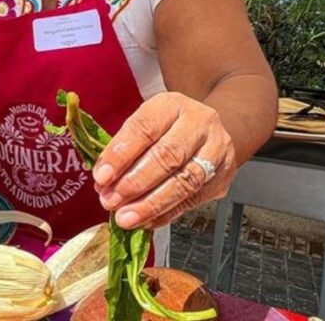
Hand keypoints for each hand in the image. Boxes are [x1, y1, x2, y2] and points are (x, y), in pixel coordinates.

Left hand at [93, 92, 236, 229]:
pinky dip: (166, 213)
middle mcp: (199, 123)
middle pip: (167, 156)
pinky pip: (193, 199)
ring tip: (126, 217)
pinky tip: (146, 220)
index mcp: (172, 105)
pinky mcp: (223, 176)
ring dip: (151, 204)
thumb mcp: (144, 125)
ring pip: (184, 181)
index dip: (121, 154)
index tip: (102, 177)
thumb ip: (123, 148)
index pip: (145, 128)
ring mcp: (216, 150)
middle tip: (111, 200)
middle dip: (135, 183)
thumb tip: (103, 181)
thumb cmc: (168, 128)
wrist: (207, 130)